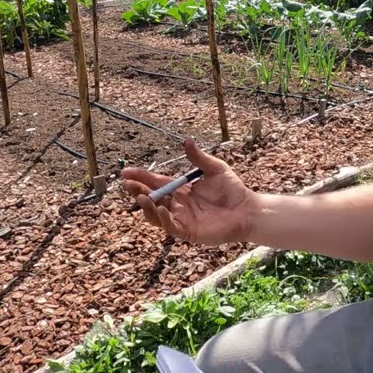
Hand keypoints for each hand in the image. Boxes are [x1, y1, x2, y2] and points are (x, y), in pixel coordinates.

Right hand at [121, 139, 256, 245]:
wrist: (247, 210)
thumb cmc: (232, 190)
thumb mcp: (215, 168)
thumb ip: (199, 158)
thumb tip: (187, 140)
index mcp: (181, 189)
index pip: (157, 183)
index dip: (141, 177)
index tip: (126, 172)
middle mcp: (178, 205)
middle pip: (152, 198)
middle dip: (138, 191)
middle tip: (127, 184)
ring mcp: (182, 219)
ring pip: (156, 215)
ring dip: (147, 206)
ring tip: (141, 197)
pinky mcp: (188, 232)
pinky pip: (170, 226)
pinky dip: (163, 219)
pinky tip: (160, 208)